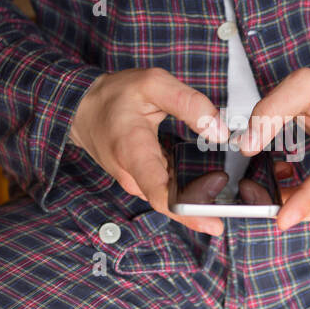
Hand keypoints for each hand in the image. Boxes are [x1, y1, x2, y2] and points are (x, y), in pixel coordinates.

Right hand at [69, 69, 229, 235]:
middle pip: (171, 202)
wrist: (82, 109)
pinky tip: (208, 179)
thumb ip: (189, 103)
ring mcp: (136, 181)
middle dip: (203, 202)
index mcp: (134, 152)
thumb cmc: (114, 96)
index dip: (188, 213)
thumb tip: (218, 131)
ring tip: (221, 181)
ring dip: (197, 195)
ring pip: (170, 198)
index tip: (213, 224)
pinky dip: (188, 188)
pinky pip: (167, 190)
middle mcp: (133, 175)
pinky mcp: (141, 180)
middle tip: (227, 187)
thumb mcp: (152, 84)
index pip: (159, 193)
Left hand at [233, 67, 309, 230]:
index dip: (305, 201)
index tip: (282, 220)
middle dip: (276, 199)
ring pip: (308, 213)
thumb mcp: (304, 86)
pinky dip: (293, 200)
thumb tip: (246, 147)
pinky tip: (287, 175)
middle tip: (246, 186)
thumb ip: (270, 111)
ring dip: (283, 199)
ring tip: (274, 168)